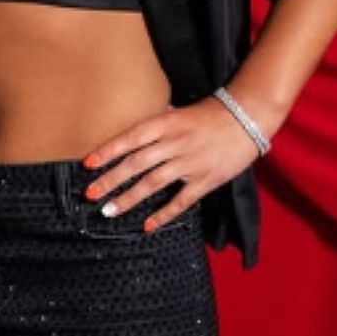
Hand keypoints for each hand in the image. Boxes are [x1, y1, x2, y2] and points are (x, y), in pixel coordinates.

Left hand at [83, 98, 264, 230]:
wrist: (248, 117)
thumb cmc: (211, 113)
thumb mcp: (180, 110)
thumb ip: (157, 122)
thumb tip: (133, 130)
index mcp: (167, 122)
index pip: (130, 138)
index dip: (108, 151)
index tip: (88, 164)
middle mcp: (175, 142)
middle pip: (137, 163)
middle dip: (111, 180)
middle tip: (90, 194)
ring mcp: (191, 162)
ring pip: (153, 183)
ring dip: (129, 199)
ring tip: (109, 211)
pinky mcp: (206, 180)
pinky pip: (181, 201)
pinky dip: (163, 214)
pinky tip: (147, 225)